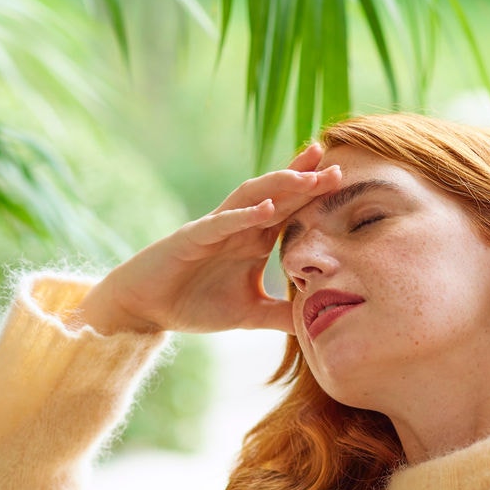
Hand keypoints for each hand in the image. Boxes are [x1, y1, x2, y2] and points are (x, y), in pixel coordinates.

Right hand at [70, 142, 342, 336]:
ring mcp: (214, 229)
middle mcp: (237, 227)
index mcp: (253, 240)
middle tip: (335, 166)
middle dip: (304, 180)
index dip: (314, 195)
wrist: (145, 308)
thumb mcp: (249, 314)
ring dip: (278, 186)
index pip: (289, 210)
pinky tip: (265, 209)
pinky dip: (242, 215)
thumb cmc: (194, 305)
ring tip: (306, 177)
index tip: (343, 180)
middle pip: (276, 195)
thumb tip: (318, 324)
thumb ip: (282, 315)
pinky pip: (220, 223)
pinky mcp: (190, 238)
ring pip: (250, 198)